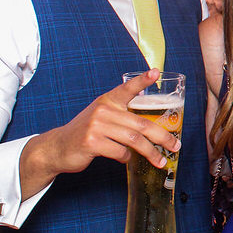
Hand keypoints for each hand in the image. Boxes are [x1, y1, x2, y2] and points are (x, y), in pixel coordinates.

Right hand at [21, 69, 180, 195]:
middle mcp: (103, 110)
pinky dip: (127, 158)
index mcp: (108, 101)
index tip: (156, 72)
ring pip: (134, 140)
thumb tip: (154, 131)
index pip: (127, 88)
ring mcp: (96, 126)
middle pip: (141, 123)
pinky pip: (120, 152)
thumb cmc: (87, 133)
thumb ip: (123, 117)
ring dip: (150, 152)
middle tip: (176, 145)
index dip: (143, 80)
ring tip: (160, 161)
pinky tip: (126, 159)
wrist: (57, 147)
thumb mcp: (102, 117)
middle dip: (162, 136)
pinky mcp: (91, 142)